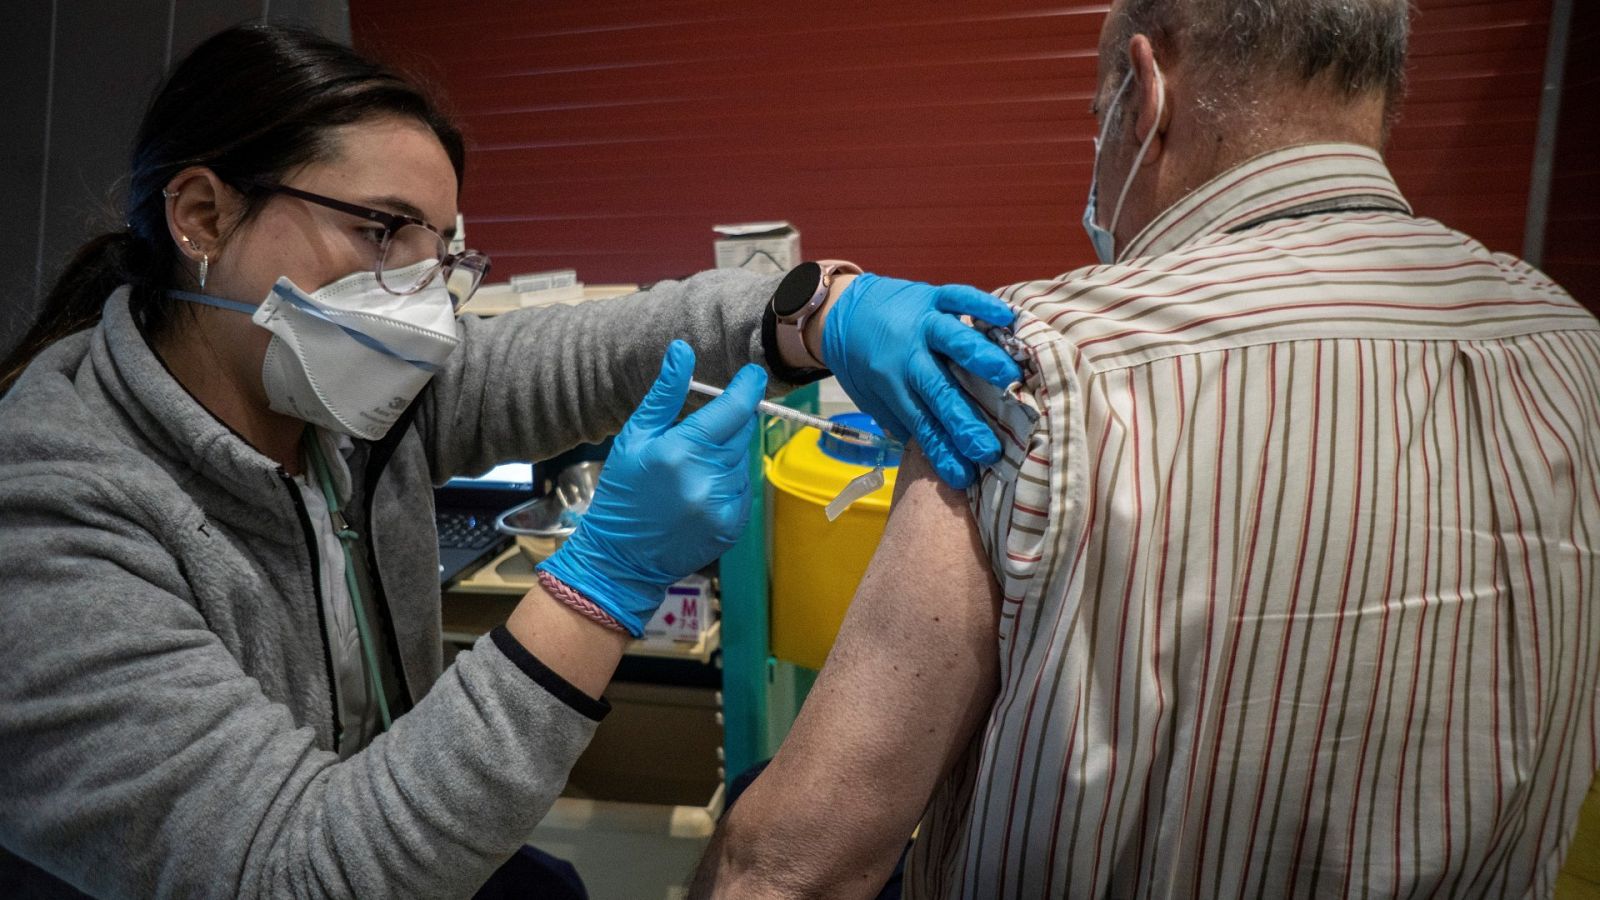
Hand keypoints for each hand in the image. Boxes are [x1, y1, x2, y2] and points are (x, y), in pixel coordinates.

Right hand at [538, 341, 765, 635]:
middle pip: (742, 432)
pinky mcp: (732, 526)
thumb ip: (664, 395)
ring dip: (726, 456)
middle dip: (730, 424)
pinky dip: (728, 483)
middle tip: (701, 433)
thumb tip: (682, 350)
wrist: (621, 559)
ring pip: (743, 460)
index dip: (747, 388)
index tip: (752, 375)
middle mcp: (707, 479)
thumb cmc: (623, 493)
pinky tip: (699, 492)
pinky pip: (743, 488)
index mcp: (681, 451)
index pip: (733, 409)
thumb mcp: (634, 438)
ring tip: (691, 471)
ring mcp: (723, 506)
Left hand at [820, 273, 1018, 488]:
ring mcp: (921, 323)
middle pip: (939, 391)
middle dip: (964, 423)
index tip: (963, 476)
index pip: (920, 423)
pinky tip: (1008, 317)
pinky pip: (958, 296)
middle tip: (989, 450)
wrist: (841, 310)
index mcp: (890, 383)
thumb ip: (904, 419)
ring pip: (953, 340)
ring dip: (981, 359)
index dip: (942, 451)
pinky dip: (982, 304)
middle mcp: (906, 354)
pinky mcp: (931, 296)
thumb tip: (939, 453)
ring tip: (1009, 378)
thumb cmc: (863, 362)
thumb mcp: (873, 397)